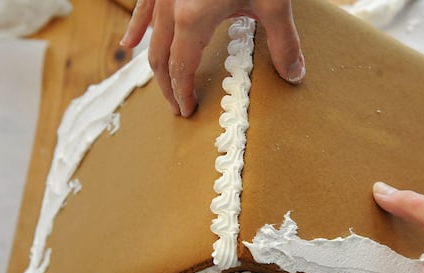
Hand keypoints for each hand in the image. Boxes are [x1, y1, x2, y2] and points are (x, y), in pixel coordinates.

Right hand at [121, 0, 304, 116]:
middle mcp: (170, 7)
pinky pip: (145, 8)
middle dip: (166, 85)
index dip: (181, 93)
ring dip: (155, 63)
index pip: (180, 69)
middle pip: (160, 57)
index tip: (186, 111)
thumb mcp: (272, 2)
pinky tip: (128, 42)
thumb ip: (283, 42)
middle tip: (176, 106)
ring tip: (160, 84)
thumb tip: (295, 74)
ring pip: (150, 36)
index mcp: (192, 19)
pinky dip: (139, 27)